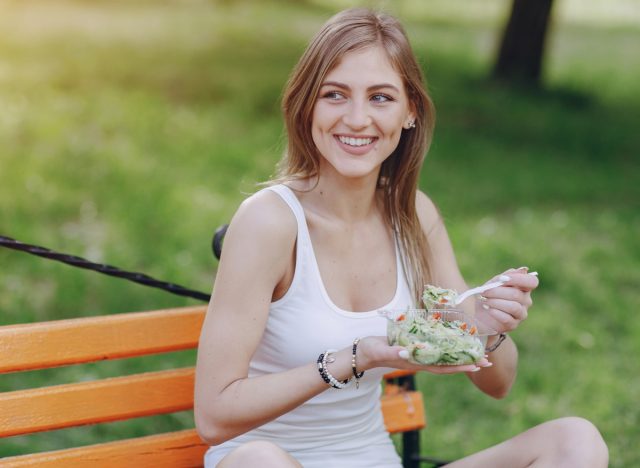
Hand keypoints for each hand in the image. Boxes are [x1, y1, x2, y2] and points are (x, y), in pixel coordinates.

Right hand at [357, 336, 491, 374]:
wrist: (362, 352)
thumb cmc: (371, 350)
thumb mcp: (380, 349)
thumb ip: (392, 350)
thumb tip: (407, 351)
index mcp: (414, 362)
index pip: (442, 367)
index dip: (459, 367)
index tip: (476, 366)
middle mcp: (420, 361)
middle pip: (448, 365)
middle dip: (468, 364)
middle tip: (488, 361)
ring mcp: (418, 356)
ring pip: (444, 359)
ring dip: (461, 358)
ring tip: (478, 356)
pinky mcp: (415, 349)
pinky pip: (435, 352)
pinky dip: (448, 351)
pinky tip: (455, 347)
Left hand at [476, 266, 538, 333]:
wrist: (481, 314)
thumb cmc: (489, 296)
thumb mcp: (494, 283)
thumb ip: (506, 276)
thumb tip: (523, 269)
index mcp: (523, 288)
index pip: (532, 282)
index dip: (519, 279)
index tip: (502, 279)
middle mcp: (526, 301)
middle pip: (517, 294)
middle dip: (497, 292)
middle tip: (484, 292)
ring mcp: (521, 314)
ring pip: (513, 307)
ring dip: (495, 302)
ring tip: (485, 300)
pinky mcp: (513, 325)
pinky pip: (507, 318)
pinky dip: (495, 312)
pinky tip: (488, 309)